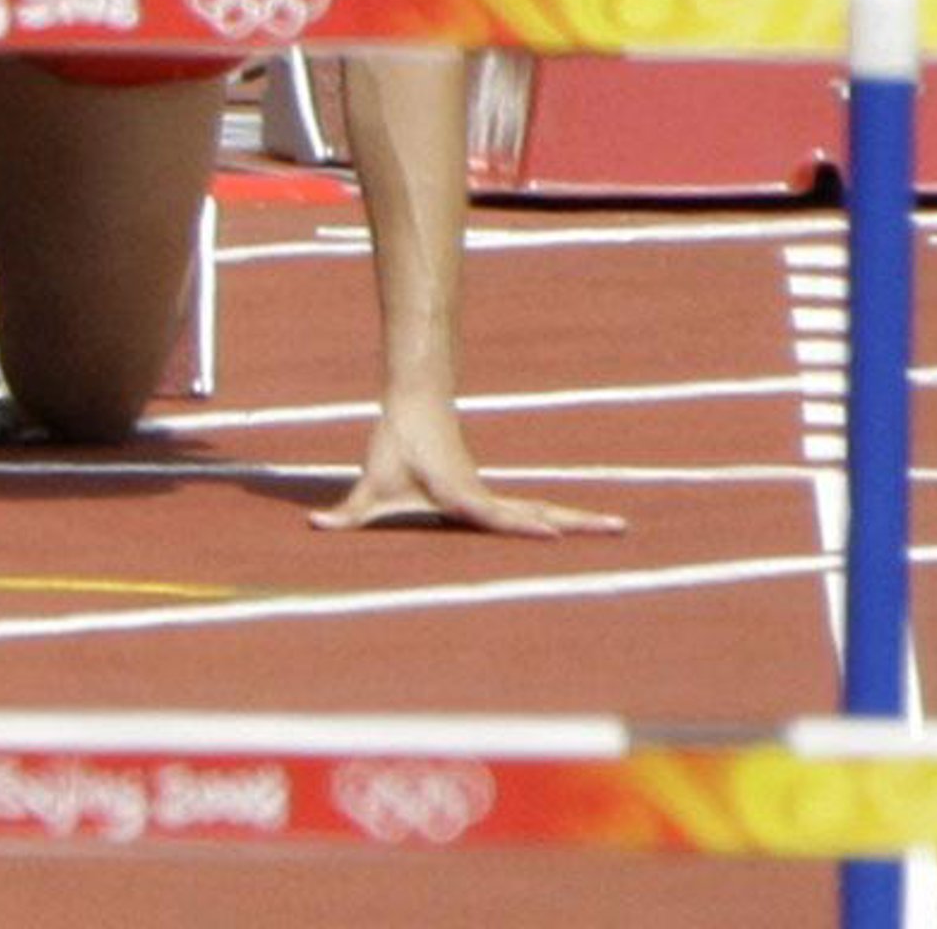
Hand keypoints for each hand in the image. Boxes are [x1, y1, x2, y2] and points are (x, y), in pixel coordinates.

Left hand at [310, 399, 625, 538]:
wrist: (414, 400)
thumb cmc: (394, 442)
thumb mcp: (370, 483)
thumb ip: (346, 512)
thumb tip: (314, 527)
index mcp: (464, 495)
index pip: (500, 516)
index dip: (526, 527)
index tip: (559, 536)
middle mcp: (484, 495)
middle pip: (540, 512)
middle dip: (579, 522)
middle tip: (622, 526)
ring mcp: (491, 493)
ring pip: (541, 508)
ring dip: (578, 517)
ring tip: (620, 525)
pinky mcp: (488, 492)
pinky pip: (530, 508)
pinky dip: (556, 517)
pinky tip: (576, 525)